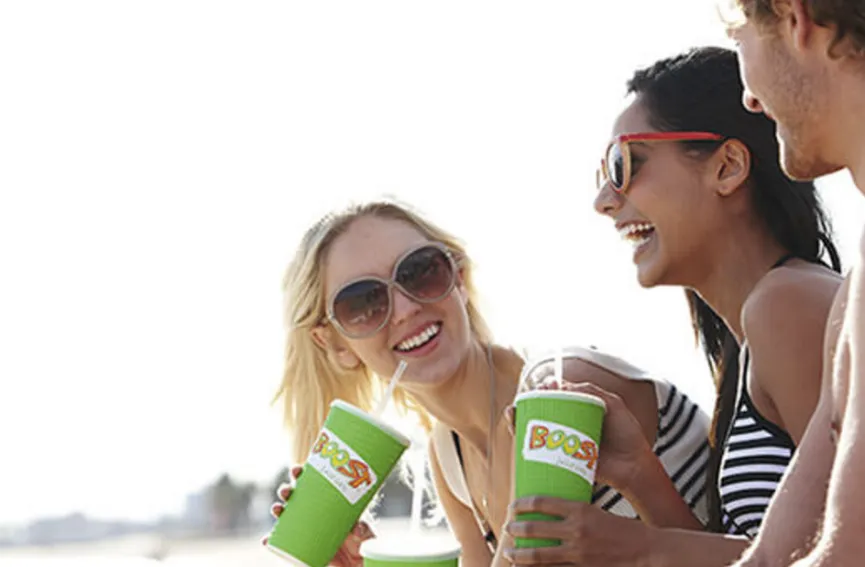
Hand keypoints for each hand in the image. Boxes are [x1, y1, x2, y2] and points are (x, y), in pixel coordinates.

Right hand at [261, 466, 374, 566]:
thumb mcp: (367, 534)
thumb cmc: (364, 544)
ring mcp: (308, 529)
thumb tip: (354, 529)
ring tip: (277, 509)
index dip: (302, 475)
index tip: (297, 470)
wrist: (359, 565)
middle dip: (287, 491)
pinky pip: (283, 542)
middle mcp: (316, 514)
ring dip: (278, 510)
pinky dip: (272, 540)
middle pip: (296, 497)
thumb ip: (363, 530)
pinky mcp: (304, 547)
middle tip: (286, 491)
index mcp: (329, 503)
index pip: (313, 484)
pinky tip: (267, 540)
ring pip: (287, 516)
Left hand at [502, 496, 649, 565]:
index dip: (523, 504)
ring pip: (539, 556)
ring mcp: (578, 554)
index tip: (513, 506)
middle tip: (508, 528)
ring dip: (520, 554)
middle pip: (534, 529)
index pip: (542, 502)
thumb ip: (575, 512)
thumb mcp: (597, 512)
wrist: (647, 552)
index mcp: (581, 510)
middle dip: (516, 529)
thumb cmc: (623, 530)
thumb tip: (552, 509)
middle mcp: (577, 531)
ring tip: (510, 553)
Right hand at [518, 380, 653, 491]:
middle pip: (539, 412)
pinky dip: (523, 443)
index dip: (542, 392)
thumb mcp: (613, 405)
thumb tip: (561, 386)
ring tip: (514, 416)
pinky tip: (517, 433)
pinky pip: (537, 452)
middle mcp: (568, 426)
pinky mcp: (560, 460)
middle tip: (521, 404)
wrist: (634, 467)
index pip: (555, 397)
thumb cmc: (627, 435)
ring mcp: (563, 443)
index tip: (538, 389)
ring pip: (534, 430)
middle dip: (524, 406)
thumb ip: (591, 392)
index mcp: (580, 410)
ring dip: (518, 420)